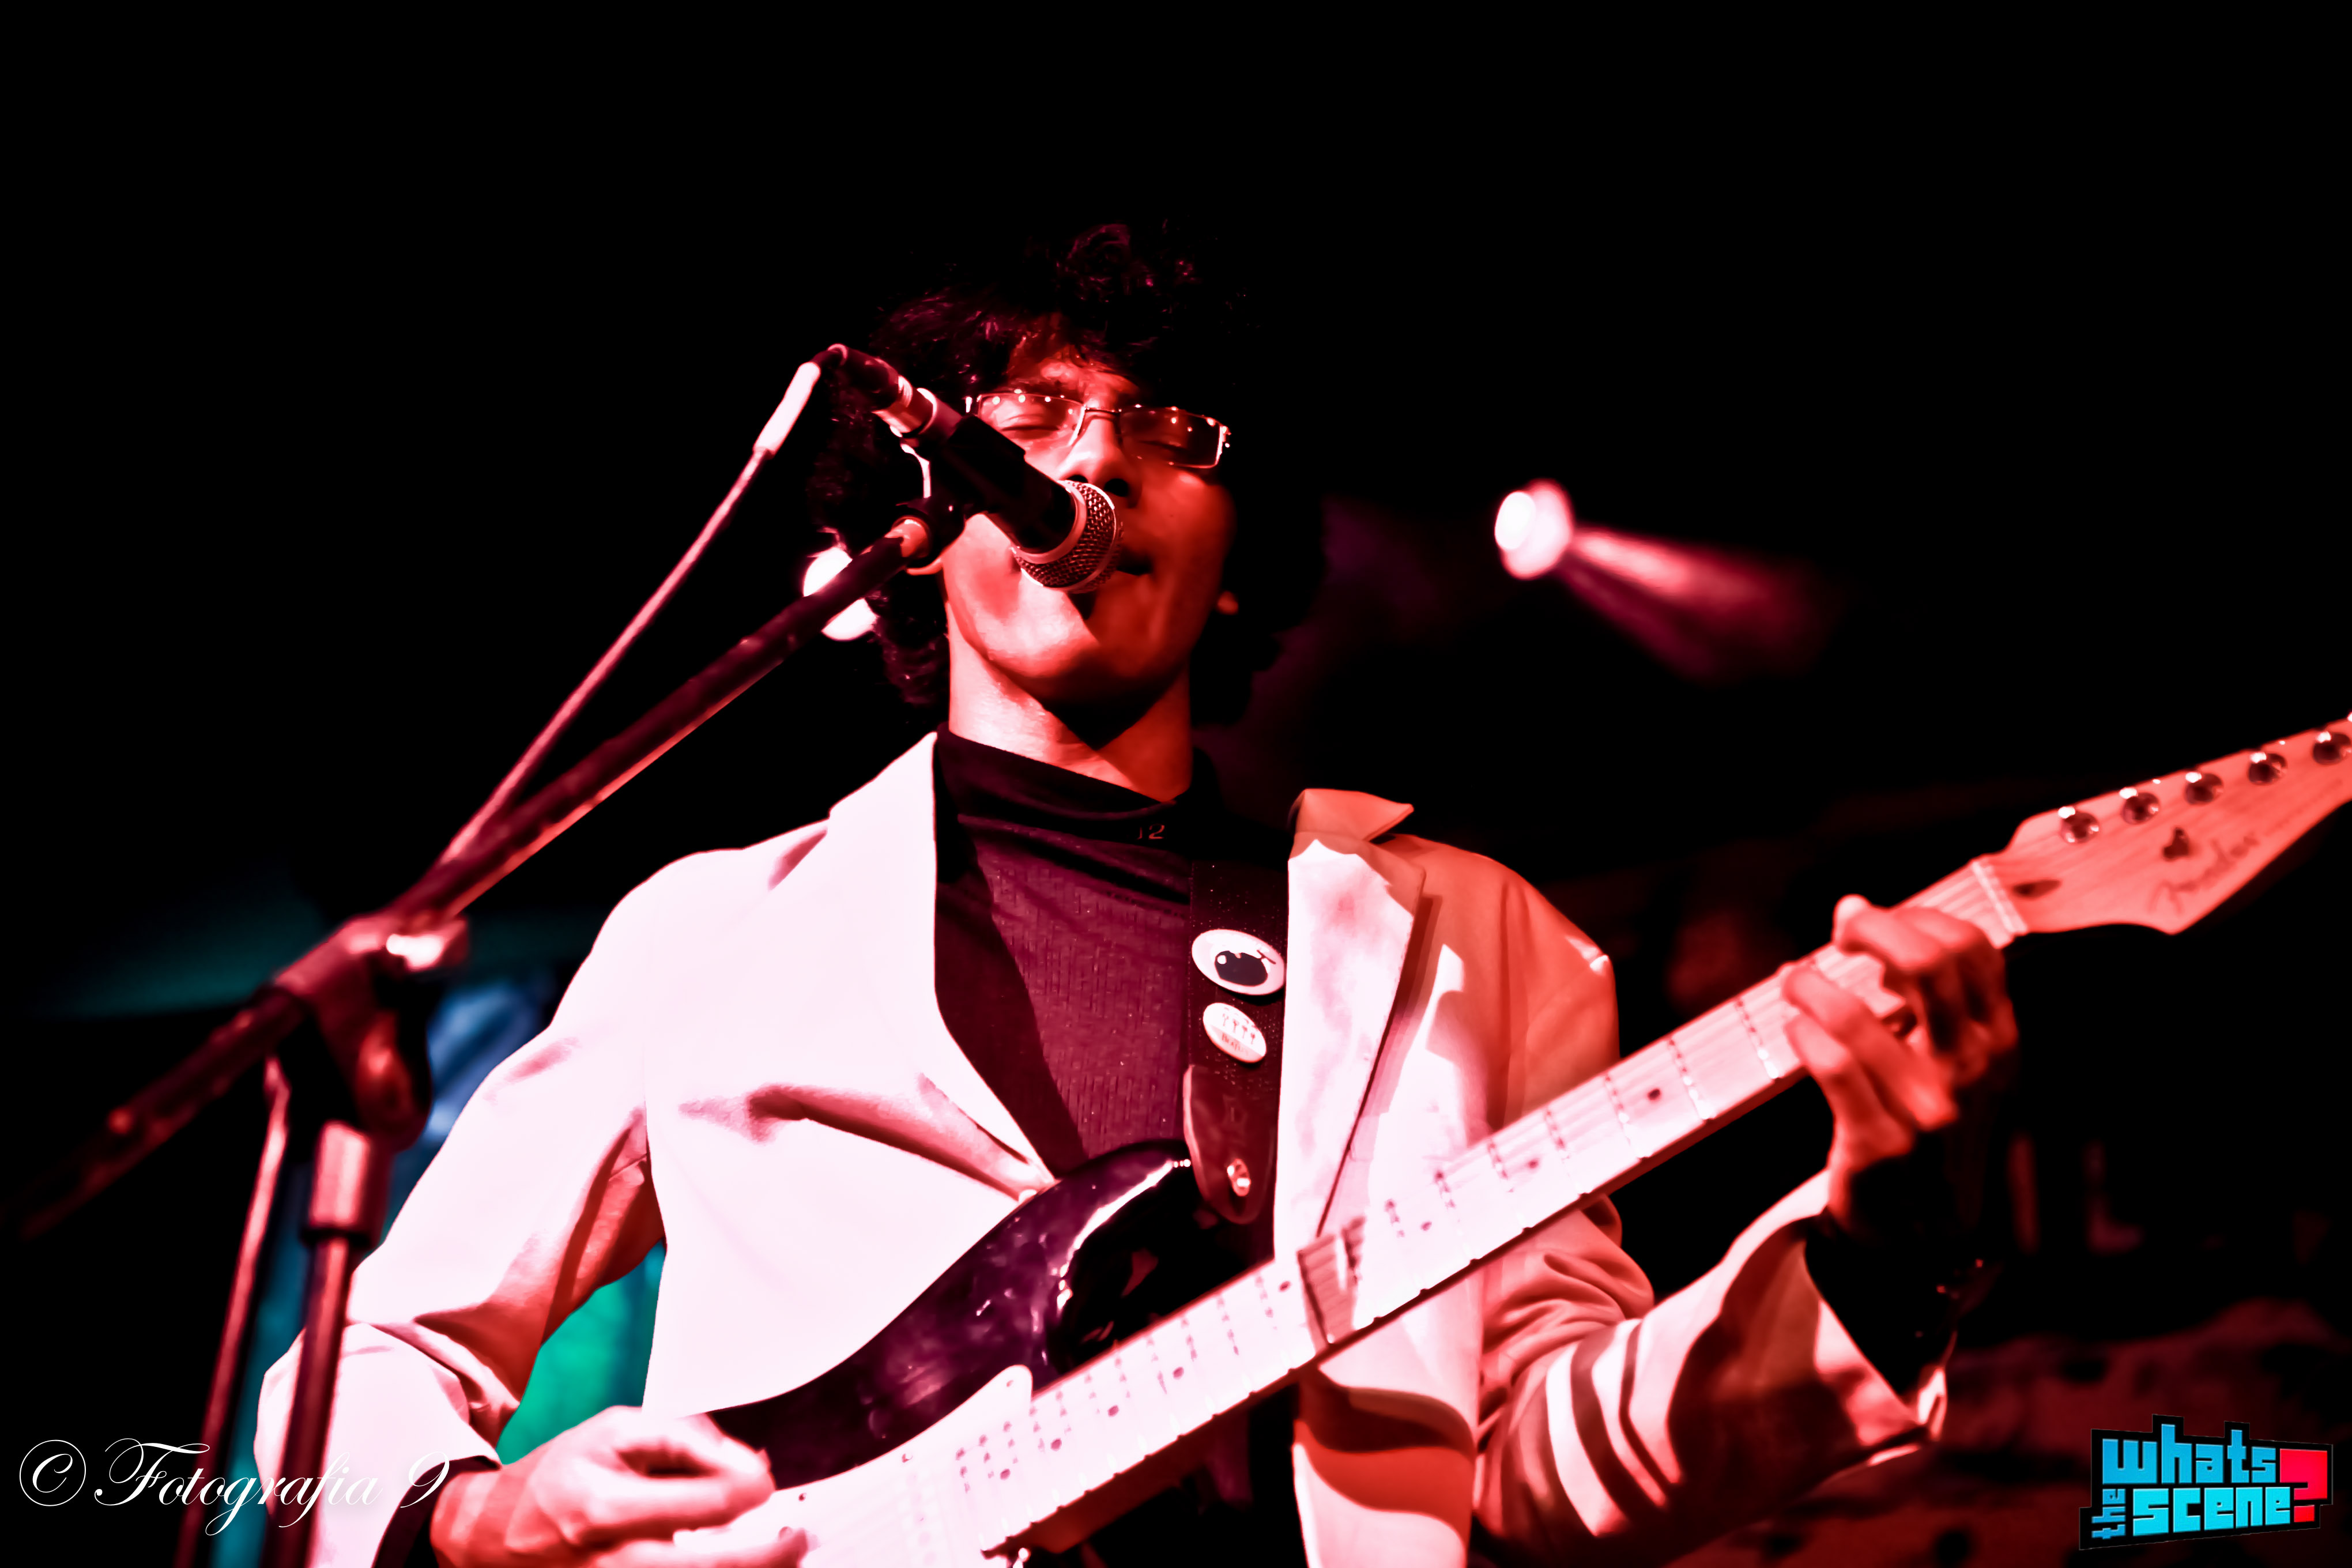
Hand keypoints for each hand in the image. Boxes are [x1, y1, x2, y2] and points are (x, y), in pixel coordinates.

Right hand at [430, 1408, 805, 1567]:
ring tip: (783, 1554)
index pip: (708, 1505)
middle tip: (798, 1538)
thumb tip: (745, 1462)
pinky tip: (739, 1562)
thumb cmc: (558, 1476)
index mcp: (607, 1508)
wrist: (493, 1533)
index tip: (765, 1481)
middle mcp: (610, 1561)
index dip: (751, 1489)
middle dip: (769, 1555)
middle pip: (711, 1567)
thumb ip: (685, 1439)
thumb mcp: (615, 1432)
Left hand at [1780, 896, 2018, 1243]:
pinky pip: (1831, 1066)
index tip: (1872, 921)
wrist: (1927, 1234)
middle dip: (1872, 929)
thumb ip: (1932, 998)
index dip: (1914, 917)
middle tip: (1838, 932)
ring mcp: (1927, 1108)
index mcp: (1998, 1040)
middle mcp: (1972, 1068)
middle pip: (1928, 963)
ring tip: (1796, 981)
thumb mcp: (1960, 1063)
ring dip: (1813, 985)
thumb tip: (1862, 916)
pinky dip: (1803, 1033)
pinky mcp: (1879, 1142)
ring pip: (1858, 1016)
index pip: (1970, 949)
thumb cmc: (1933, 1128)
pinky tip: (1796, 1028)